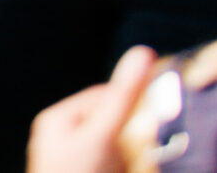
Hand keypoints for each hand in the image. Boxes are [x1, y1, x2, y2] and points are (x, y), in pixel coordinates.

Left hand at [25, 45, 155, 172]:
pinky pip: (108, 165)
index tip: (158, 111)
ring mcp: (70, 161)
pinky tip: (127, 171)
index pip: (102, 96)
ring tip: (133, 164)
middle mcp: (60, 138)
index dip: (131, 102)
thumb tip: (143, 54)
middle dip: (131, 134)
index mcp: (58, 118)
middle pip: (108, 125)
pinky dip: (122, 168)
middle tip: (150, 144)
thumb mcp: (102, 134)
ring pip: (110, 148)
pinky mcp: (83, 172)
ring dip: (129, 157)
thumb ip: (122, 98)